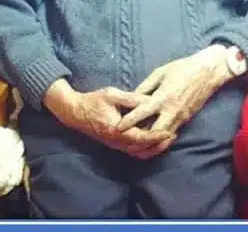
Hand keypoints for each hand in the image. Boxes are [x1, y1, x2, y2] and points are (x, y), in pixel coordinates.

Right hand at [44, 80, 175, 159]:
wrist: (75, 112)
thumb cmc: (93, 101)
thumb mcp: (113, 95)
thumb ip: (132, 98)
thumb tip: (150, 100)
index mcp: (117, 131)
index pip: (142, 139)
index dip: (157, 136)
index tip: (170, 131)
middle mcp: (117, 142)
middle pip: (142, 151)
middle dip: (159, 145)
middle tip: (172, 135)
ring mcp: (115, 145)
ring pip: (138, 153)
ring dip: (153, 148)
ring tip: (165, 138)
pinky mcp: (114, 144)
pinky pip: (133, 151)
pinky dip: (145, 148)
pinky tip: (151, 138)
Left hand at [116, 46, 230, 136]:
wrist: (207, 72)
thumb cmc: (182, 68)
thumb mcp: (160, 72)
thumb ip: (145, 86)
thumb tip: (132, 98)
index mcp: (163, 97)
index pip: (142, 112)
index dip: (129, 121)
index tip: (117, 127)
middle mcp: (171, 111)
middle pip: (153, 133)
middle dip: (140, 139)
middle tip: (126, 141)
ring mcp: (180, 117)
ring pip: (163, 137)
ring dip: (150, 142)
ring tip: (136, 145)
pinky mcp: (185, 120)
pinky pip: (171, 133)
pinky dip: (161, 138)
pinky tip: (152, 139)